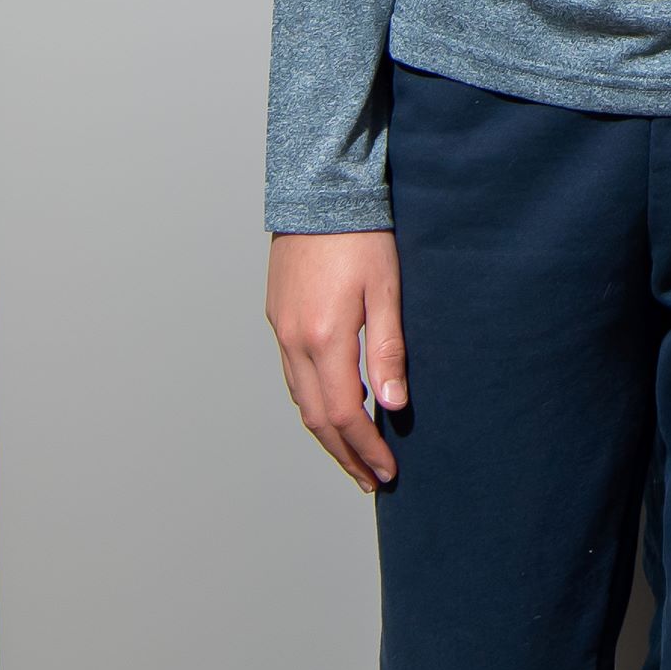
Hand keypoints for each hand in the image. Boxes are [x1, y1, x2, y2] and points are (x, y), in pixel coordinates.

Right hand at [268, 229, 406, 490]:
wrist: (319, 189)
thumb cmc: (362, 235)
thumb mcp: (387, 290)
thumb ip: (388, 350)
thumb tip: (392, 407)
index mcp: (322, 338)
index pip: (342, 415)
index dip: (365, 450)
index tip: (387, 472)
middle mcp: (293, 341)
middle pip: (315, 418)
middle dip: (345, 454)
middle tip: (371, 479)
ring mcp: (281, 330)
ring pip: (299, 400)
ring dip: (327, 433)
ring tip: (354, 454)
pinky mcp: (278, 317)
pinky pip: (291, 376)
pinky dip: (312, 403)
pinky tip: (331, 408)